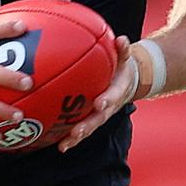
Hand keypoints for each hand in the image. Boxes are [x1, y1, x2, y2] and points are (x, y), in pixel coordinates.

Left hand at [56, 35, 133, 152]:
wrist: (127, 81)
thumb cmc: (121, 68)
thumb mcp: (124, 58)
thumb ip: (122, 50)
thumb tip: (121, 39)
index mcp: (117, 91)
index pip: (113, 96)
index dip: (107, 100)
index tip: (99, 104)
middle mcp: (109, 106)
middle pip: (99, 119)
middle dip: (88, 125)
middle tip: (77, 131)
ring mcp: (100, 115)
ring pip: (89, 128)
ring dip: (77, 137)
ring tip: (65, 144)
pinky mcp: (90, 118)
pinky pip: (80, 129)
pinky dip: (70, 138)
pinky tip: (59, 145)